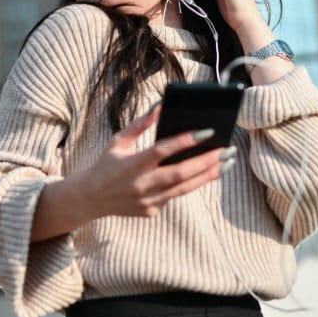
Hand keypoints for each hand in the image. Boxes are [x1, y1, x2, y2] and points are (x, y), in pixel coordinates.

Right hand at [77, 103, 226, 219]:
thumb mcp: (118, 141)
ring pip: (184, 188)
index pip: (162, 151)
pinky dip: (192, 184)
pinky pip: (175, 196)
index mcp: (132, 164)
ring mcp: (147, 200)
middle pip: (180, 173)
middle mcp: (141, 184)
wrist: (90, 198)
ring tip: (226, 163)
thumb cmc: (106, 164)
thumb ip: (140, 124)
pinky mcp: (151, 211)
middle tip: (227, 150)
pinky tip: (207, 173)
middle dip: (207, 161)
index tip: (206, 131)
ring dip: (208, 175)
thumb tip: (161, 105)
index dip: (184, 141)